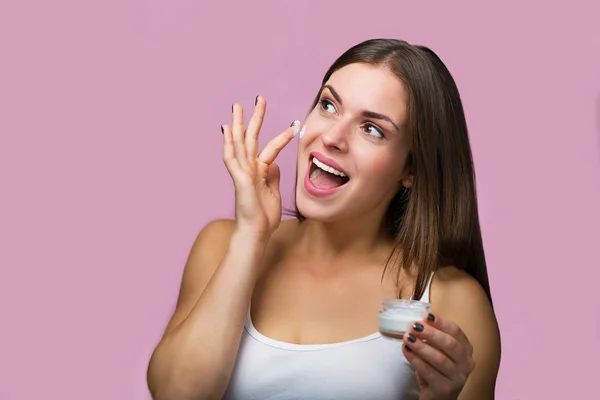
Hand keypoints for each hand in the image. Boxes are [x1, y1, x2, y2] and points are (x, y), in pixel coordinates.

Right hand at [221, 96, 298, 238]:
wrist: (256, 233)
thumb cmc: (264, 218)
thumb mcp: (274, 193)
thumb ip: (273, 177)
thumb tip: (274, 164)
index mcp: (260, 172)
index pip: (270, 148)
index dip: (281, 136)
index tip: (292, 124)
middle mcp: (249, 169)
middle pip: (251, 139)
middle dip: (255, 118)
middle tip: (259, 99)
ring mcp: (243, 173)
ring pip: (240, 144)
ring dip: (239, 124)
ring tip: (238, 106)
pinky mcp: (239, 179)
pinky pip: (231, 159)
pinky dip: (228, 144)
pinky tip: (226, 130)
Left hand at [403, 313, 474, 399]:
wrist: (437, 396)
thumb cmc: (436, 369)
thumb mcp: (437, 351)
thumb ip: (432, 337)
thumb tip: (418, 321)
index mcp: (466, 350)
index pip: (456, 332)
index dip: (441, 323)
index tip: (426, 315)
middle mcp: (466, 364)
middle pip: (450, 344)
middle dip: (431, 333)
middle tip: (414, 326)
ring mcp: (458, 378)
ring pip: (440, 359)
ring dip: (421, 346)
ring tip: (407, 338)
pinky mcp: (445, 389)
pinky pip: (429, 372)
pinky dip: (416, 360)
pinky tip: (407, 351)